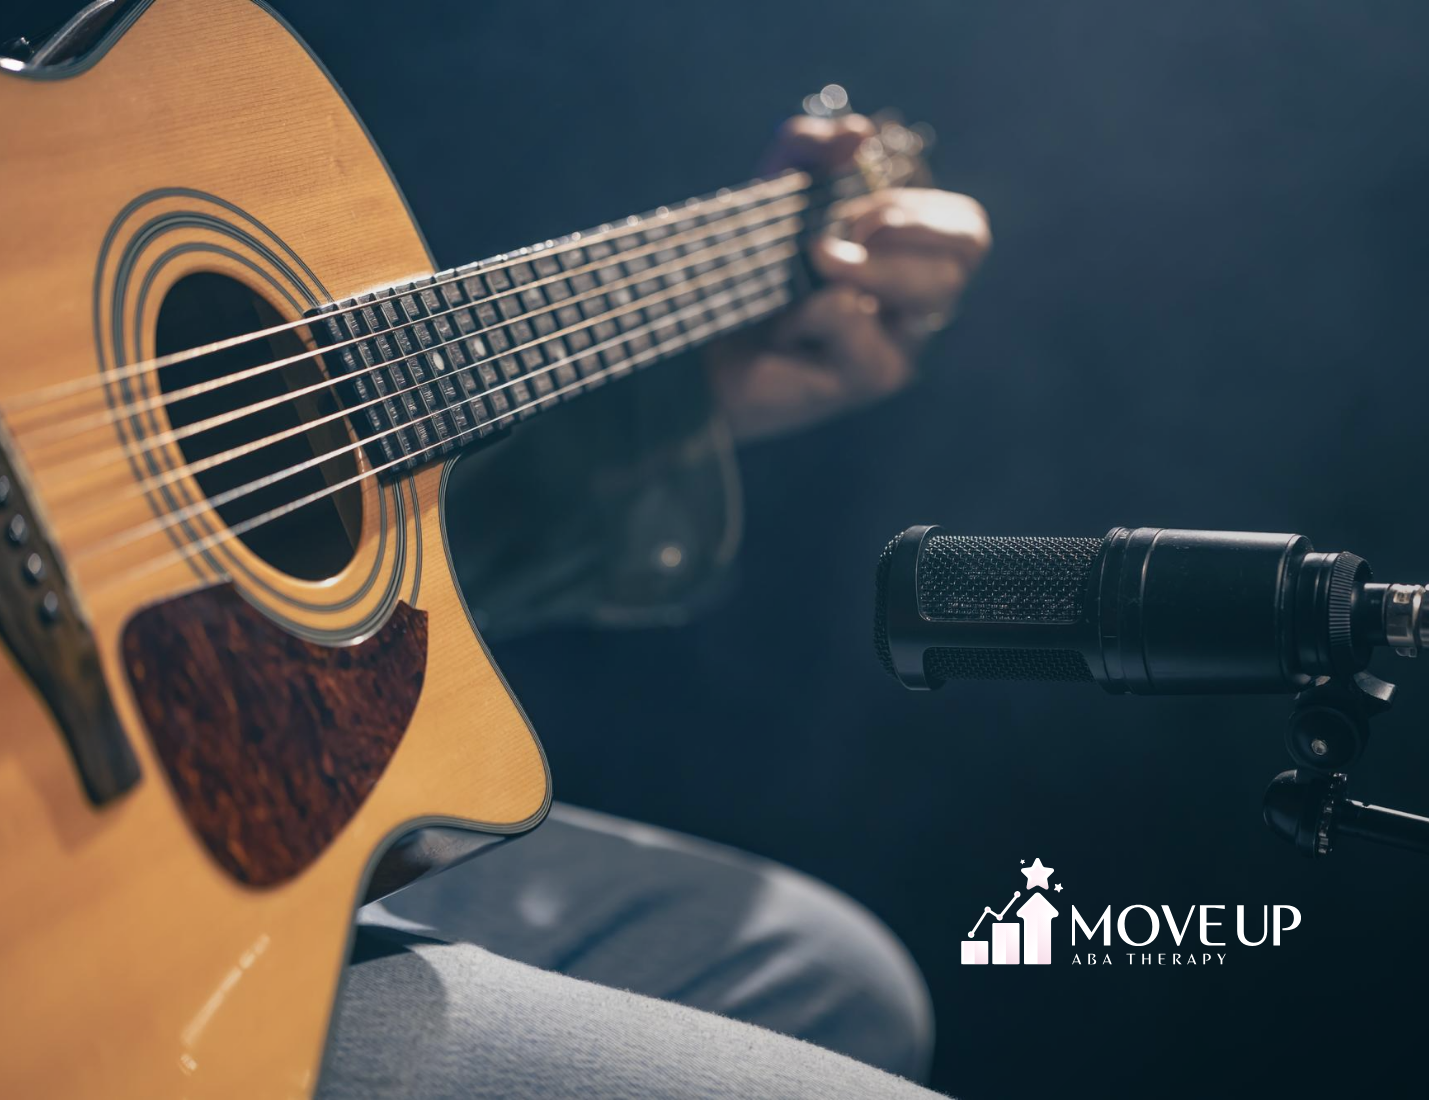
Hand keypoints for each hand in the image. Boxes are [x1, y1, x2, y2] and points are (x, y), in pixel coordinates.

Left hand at [706, 115, 990, 442]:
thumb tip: (859, 131)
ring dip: (859, 265)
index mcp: (910, 257)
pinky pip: (858, 319)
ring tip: (807, 273)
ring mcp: (902, 344)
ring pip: (933, 287)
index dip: (923, 209)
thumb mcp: (774, 190)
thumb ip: (810, 147)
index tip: (857, 211)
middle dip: (901, 225)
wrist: (699, 336)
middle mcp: (917, 302)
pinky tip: (784, 332)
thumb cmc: (745, 269)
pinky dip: (810, 312)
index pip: (967, 228)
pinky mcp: (874, 376)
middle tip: (835, 237)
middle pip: (967, 250)